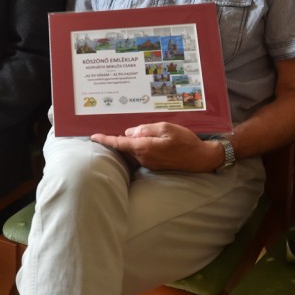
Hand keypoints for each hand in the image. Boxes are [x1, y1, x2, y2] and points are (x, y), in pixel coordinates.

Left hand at [90, 122, 223, 172]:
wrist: (201, 159)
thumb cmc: (185, 141)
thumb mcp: (165, 128)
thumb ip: (145, 129)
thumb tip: (129, 132)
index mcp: (144, 147)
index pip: (118, 143)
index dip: (105, 140)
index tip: (92, 137)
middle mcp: (143, 158)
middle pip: (123, 148)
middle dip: (115, 141)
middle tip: (107, 131)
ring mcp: (149, 163)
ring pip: (131, 152)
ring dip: (127, 144)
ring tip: (126, 134)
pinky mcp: (154, 165)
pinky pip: (140, 155)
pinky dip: (136, 148)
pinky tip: (141, 141)